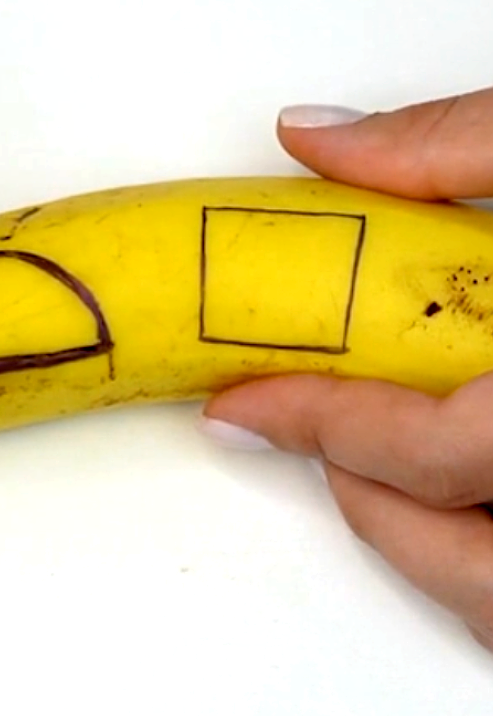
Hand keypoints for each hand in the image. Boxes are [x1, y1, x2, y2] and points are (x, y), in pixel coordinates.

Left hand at [201, 92, 492, 650]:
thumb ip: (454, 142)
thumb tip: (316, 141)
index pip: (438, 449)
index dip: (324, 428)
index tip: (247, 410)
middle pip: (484, 573)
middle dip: (376, 508)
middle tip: (319, 441)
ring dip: (441, 553)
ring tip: (390, 473)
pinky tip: (477, 494)